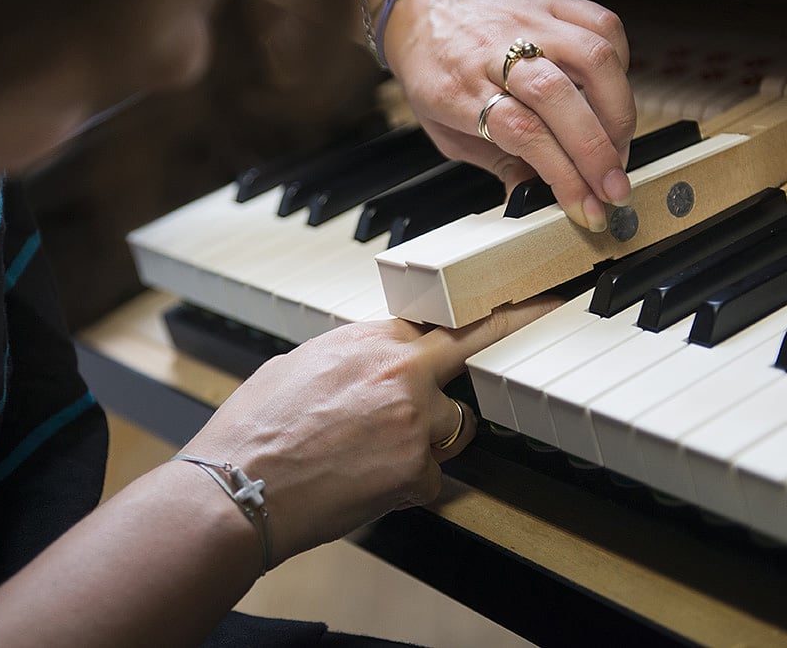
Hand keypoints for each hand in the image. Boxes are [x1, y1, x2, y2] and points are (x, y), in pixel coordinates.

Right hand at [182, 295, 558, 566]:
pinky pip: (431, 476)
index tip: (512, 297)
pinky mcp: (416, 468)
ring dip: (429, 439)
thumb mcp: (294, 368)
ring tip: (374, 456)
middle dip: (509, 330)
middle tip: (548, 307)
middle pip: (471, 348)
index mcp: (366, 339)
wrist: (238, 488)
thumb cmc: (252, 432)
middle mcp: (398, 370)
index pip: (436, 317)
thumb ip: (345, 358)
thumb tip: (362, 365)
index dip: (466, 316)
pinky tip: (364, 486)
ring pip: (454, 424)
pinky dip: (405, 486)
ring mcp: (412, 419)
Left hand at [375, 0, 635, 232]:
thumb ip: (493, 161)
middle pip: (557, 98)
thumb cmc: (431, 65)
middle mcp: (495, 52)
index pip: (522, 134)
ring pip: (591, 58)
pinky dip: (621, 65)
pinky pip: (602, 26)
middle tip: (613, 190)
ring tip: (619, 147)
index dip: (562, 175)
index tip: (584, 207)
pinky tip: (613, 95)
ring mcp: (527, 21)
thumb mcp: (442, 128)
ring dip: (618, 111)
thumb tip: (531, 198)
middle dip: (597, 152)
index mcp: (459, 90)